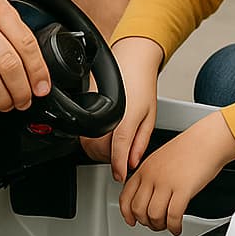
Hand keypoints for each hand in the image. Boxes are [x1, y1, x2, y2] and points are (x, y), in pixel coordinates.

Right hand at [83, 37, 163, 180]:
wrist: (130, 59)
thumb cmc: (142, 84)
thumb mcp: (150, 116)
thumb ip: (140, 141)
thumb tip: (132, 161)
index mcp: (126, 115)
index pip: (119, 146)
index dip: (118, 165)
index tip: (120, 176)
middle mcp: (108, 112)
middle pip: (99, 148)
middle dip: (109, 160)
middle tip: (121, 163)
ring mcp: (94, 107)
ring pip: (88, 142)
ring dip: (98, 153)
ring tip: (113, 152)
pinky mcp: (86, 105)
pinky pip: (84, 132)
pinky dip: (91, 142)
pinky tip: (103, 140)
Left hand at [120, 111, 234, 234]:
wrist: (208, 140)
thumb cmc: (189, 148)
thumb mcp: (160, 159)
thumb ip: (150, 176)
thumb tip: (147, 196)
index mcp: (145, 168)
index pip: (126, 197)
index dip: (127, 214)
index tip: (132, 221)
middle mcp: (152, 176)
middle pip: (138, 209)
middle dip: (145, 222)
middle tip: (154, 224)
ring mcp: (166, 183)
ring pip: (153, 215)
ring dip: (159, 226)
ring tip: (167, 226)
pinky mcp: (183, 190)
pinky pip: (172, 216)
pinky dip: (174, 227)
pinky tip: (177, 227)